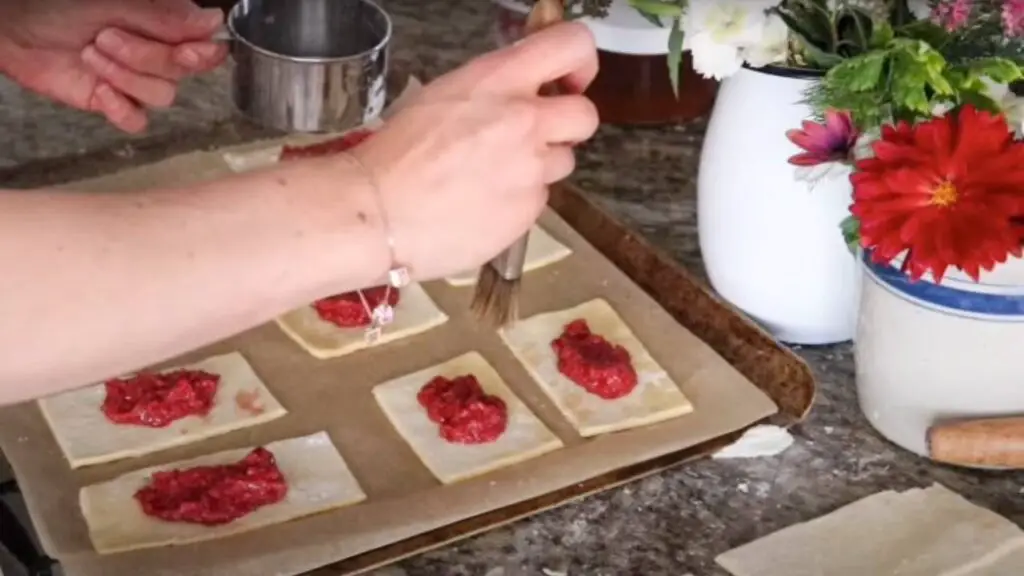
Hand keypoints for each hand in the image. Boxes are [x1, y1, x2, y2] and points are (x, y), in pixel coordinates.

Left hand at [0, 0, 225, 132]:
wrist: (15, 27)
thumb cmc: (62, 4)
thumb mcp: (119, 3)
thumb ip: (167, 17)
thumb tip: (215, 22)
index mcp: (166, 26)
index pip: (207, 49)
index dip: (200, 55)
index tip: (184, 51)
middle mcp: (158, 55)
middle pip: (181, 74)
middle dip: (143, 57)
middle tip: (106, 36)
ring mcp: (137, 82)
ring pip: (162, 97)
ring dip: (124, 77)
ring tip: (90, 54)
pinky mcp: (116, 104)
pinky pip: (138, 121)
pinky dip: (119, 109)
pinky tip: (99, 90)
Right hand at [350, 22, 599, 280]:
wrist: (377, 214)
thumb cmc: (396, 154)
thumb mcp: (444, 95)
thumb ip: (495, 89)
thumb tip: (525, 91)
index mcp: (499, 80)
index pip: (571, 45)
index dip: (581, 61)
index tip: (569, 80)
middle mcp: (524, 121)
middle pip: (585, 115)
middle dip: (566, 125)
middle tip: (535, 135)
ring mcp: (530, 170)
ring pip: (562, 163)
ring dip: (538, 166)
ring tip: (491, 175)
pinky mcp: (528, 213)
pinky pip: (538, 200)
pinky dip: (517, 201)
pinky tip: (480, 203)